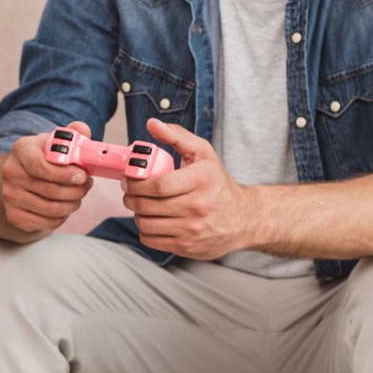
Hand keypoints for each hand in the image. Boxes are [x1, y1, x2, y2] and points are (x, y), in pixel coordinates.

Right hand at [0, 121, 94, 232]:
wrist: (24, 178)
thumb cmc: (46, 158)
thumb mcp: (56, 142)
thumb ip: (72, 135)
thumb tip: (82, 129)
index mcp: (21, 149)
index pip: (39, 165)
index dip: (63, 174)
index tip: (82, 176)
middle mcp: (10, 172)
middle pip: (49, 189)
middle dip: (75, 190)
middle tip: (86, 186)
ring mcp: (9, 196)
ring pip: (50, 208)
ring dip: (72, 204)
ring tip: (78, 196)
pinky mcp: (14, 216)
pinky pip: (46, 222)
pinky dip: (62, 217)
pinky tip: (65, 207)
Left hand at [121, 117, 262, 259]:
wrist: (244, 219)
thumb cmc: (219, 185)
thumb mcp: (203, 154)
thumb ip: (177, 136)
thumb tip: (152, 125)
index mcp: (201, 180)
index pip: (158, 185)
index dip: (135, 182)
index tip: (129, 179)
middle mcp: (199, 207)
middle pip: (148, 205)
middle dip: (130, 197)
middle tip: (129, 191)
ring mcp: (193, 230)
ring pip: (146, 224)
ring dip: (136, 213)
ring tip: (141, 204)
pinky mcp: (187, 247)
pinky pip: (151, 240)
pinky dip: (145, 230)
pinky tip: (152, 220)